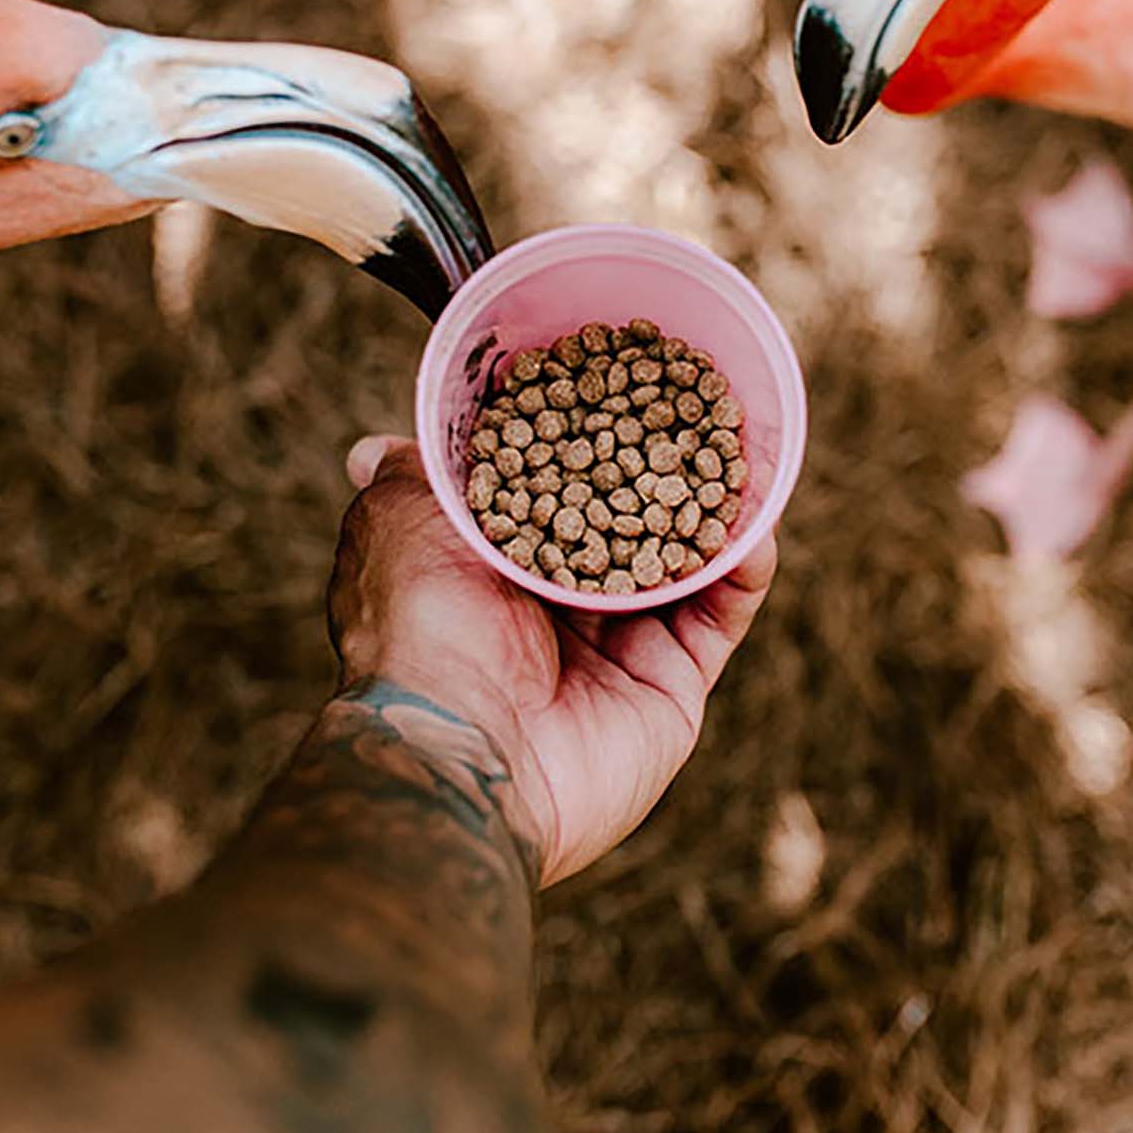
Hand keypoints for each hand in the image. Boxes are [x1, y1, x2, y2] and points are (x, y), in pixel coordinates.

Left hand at [329, 435, 776, 886]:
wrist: (461, 753)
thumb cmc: (420, 629)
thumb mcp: (398, 525)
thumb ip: (411, 478)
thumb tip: (374, 447)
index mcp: (489, 570)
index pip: (550, 489)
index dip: (584, 439)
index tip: (618, 379)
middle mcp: (554, 610)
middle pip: (623, 522)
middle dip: (659, 469)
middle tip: (698, 408)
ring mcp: (617, 649)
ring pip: (680, 562)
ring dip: (712, 509)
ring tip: (743, 449)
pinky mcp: (670, 687)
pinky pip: (719, 617)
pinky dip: (742, 567)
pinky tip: (758, 521)